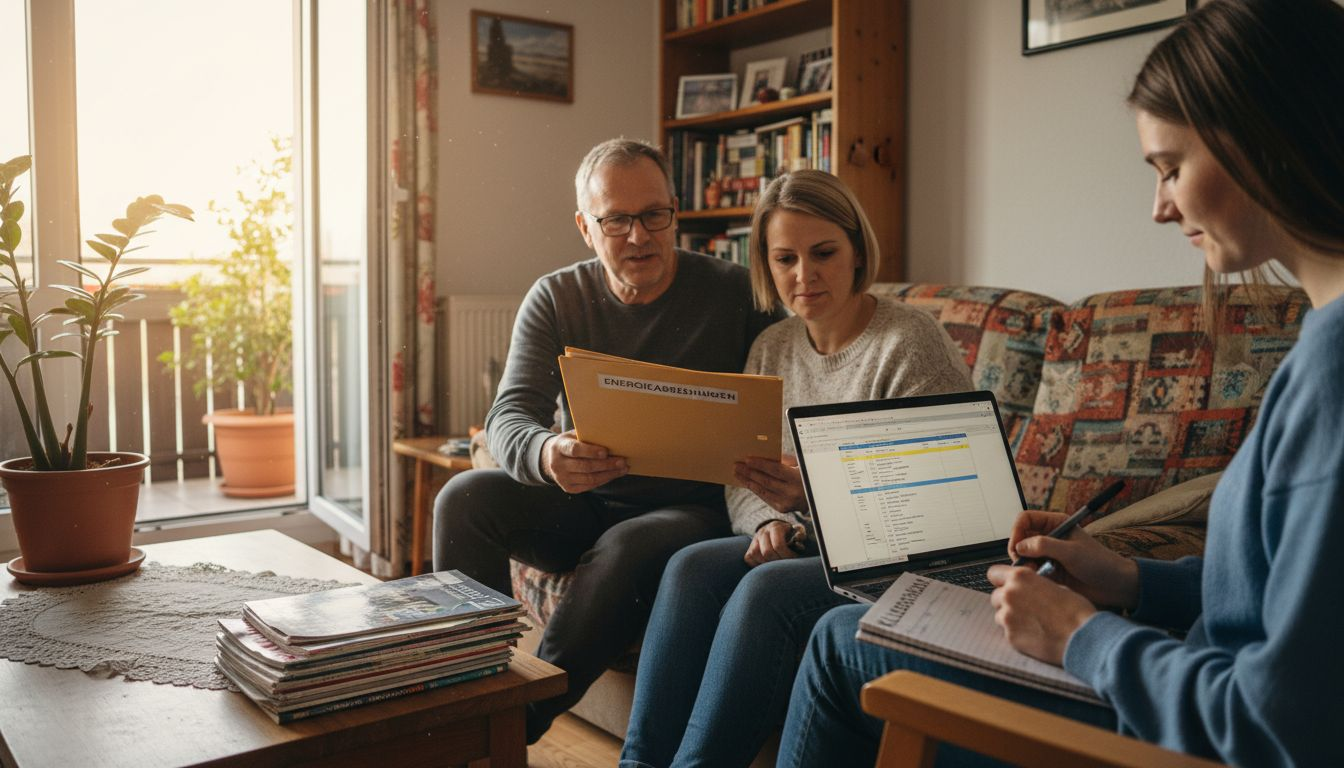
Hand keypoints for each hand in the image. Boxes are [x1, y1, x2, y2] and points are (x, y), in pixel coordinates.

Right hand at [540, 431, 626, 493]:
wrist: (551, 459)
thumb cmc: (569, 443)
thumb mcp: (573, 436)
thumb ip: (587, 436)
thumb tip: (610, 436)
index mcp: (559, 447)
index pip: (575, 450)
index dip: (590, 451)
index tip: (606, 452)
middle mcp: (558, 464)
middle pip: (585, 466)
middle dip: (606, 464)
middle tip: (622, 461)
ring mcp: (562, 478)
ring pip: (589, 478)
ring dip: (609, 474)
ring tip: (623, 468)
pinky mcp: (568, 488)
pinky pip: (589, 486)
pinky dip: (604, 480)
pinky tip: (614, 474)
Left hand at [734, 455, 805, 513]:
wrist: (816, 497)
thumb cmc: (806, 476)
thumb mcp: (799, 465)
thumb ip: (784, 460)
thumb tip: (764, 455)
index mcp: (798, 478)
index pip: (776, 470)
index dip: (760, 464)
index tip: (747, 459)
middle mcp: (792, 492)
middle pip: (766, 481)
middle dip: (749, 472)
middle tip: (736, 465)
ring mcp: (786, 502)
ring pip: (762, 490)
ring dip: (748, 481)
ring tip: (737, 473)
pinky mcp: (782, 508)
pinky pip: (764, 497)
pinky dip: (754, 489)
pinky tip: (746, 482)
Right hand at [744, 520, 799, 566]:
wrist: (778, 532)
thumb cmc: (790, 535)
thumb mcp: (797, 532)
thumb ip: (800, 536)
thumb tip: (799, 539)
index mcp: (775, 527)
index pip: (778, 545)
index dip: (787, 555)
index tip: (794, 560)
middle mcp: (762, 532)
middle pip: (767, 552)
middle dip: (778, 562)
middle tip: (786, 566)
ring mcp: (754, 540)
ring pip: (756, 555)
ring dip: (767, 564)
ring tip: (778, 567)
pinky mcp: (749, 548)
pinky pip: (749, 559)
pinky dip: (757, 565)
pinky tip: (768, 566)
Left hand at [988, 566, 1097, 665]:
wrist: (1083, 637)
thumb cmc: (1076, 611)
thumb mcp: (1056, 586)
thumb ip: (1034, 585)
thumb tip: (1028, 588)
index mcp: (1020, 578)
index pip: (994, 573)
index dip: (1001, 579)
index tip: (1006, 584)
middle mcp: (1009, 595)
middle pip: (996, 596)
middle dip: (1007, 601)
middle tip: (1025, 608)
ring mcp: (1007, 617)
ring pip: (1000, 615)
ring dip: (1011, 617)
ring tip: (1033, 623)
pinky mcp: (1010, 636)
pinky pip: (1007, 632)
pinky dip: (1017, 633)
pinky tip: (1035, 634)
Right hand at [1008, 510, 1139, 611]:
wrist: (1114, 586)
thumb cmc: (1099, 563)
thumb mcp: (1071, 551)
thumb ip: (1044, 546)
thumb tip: (1020, 546)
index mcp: (1056, 523)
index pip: (1026, 519)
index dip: (1017, 531)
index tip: (1017, 547)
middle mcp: (1050, 536)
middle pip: (1020, 537)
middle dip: (1019, 551)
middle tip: (1025, 563)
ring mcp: (1048, 554)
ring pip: (1023, 555)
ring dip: (1025, 565)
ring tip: (1037, 573)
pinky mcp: (1048, 569)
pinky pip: (1031, 570)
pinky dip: (1032, 575)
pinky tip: (1043, 580)